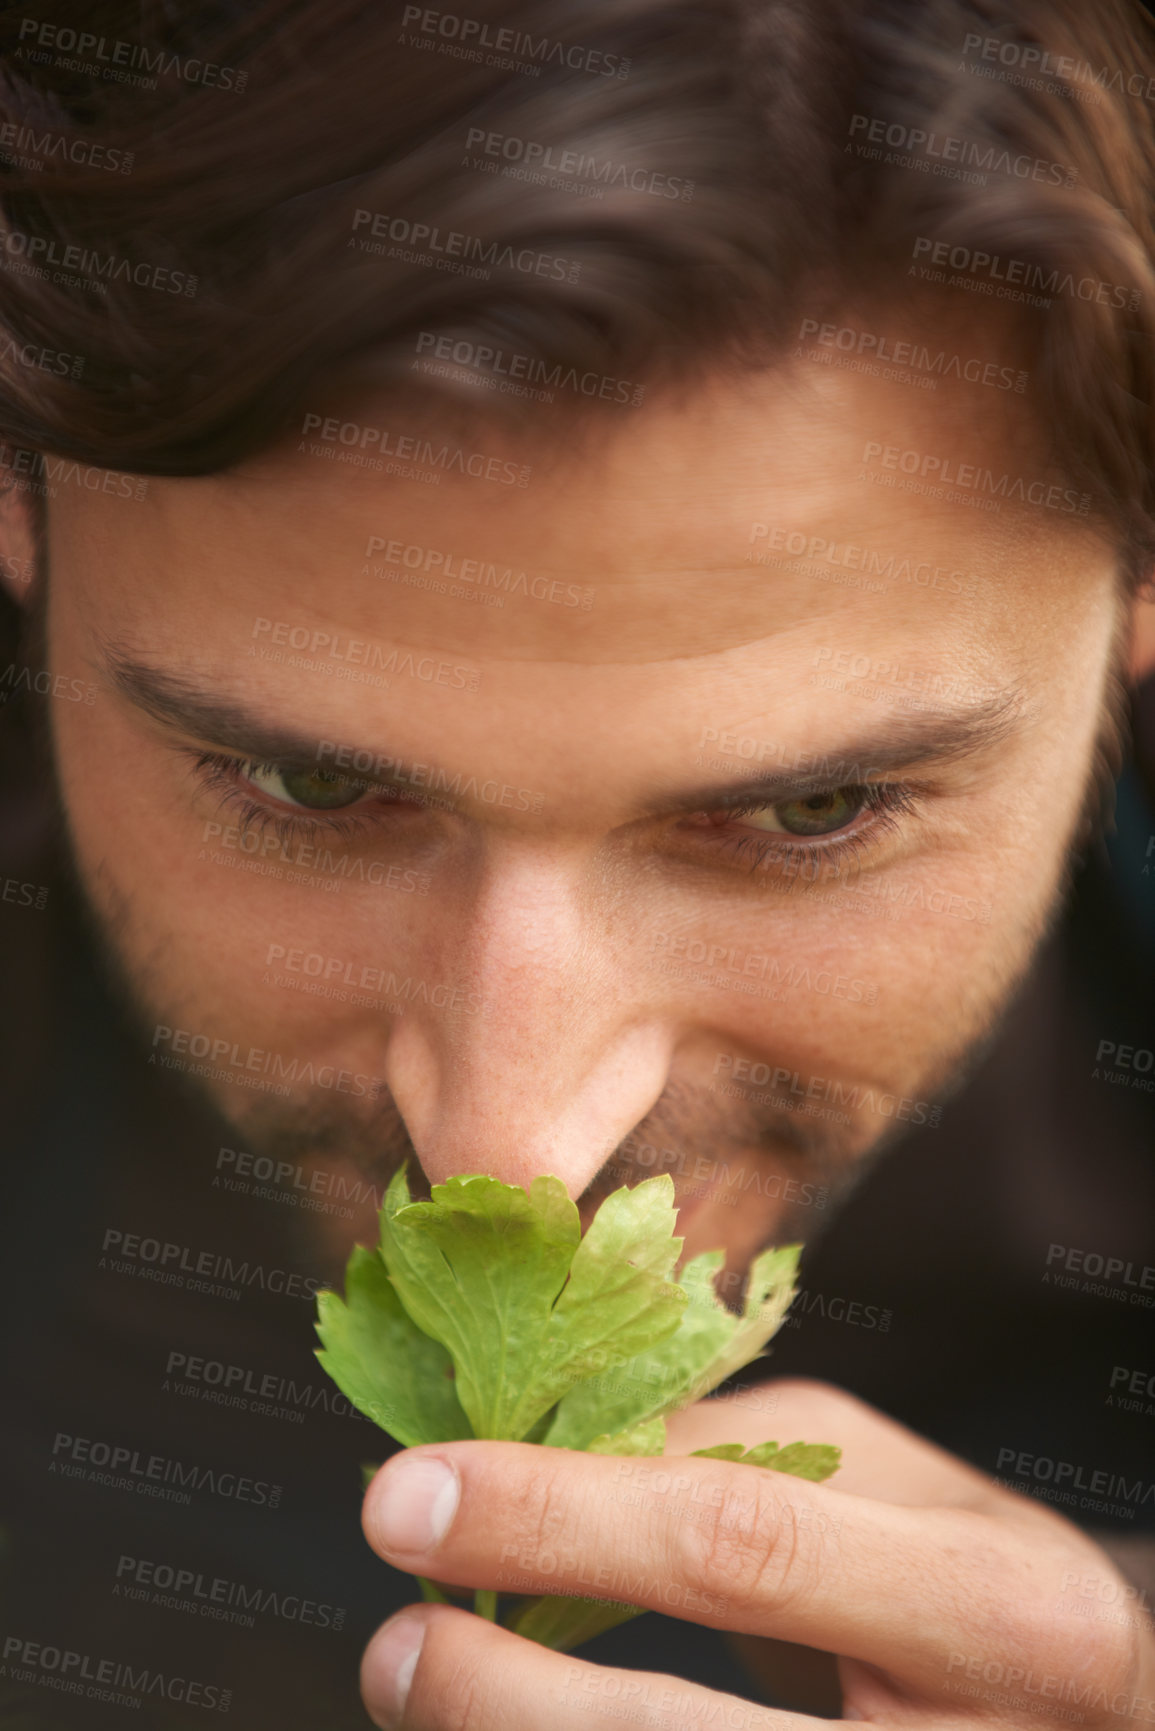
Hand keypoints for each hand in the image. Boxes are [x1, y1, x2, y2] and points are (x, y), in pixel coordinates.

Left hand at [357, 1378, 1154, 1727]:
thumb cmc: (972, 1575)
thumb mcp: (884, 1478)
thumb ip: (721, 1450)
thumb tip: (525, 1439)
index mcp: (997, 1608)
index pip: (738, 1545)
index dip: (557, 1515)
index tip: (408, 1491)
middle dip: (502, 1694)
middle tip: (389, 1643)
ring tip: (417, 1685)